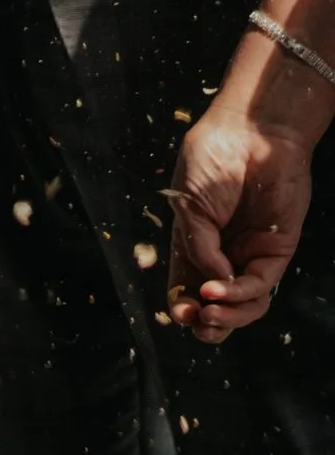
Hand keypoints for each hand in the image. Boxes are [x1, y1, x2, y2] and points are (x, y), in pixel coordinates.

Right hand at [167, 105, 316, 341]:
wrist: (251, 131)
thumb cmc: (212, 158)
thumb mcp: (187, 205)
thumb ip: (198, 247)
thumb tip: (212, 285)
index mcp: (197, 241)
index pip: (189, 284)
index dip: (183, 304)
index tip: (179, 312)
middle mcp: (225, 252)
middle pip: (218, 302)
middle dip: (207, 322)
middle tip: (197, 323)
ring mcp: (251, 251)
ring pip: (244, 302)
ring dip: (227, 316)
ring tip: (210, 314)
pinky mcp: (277, 248)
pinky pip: (261, 284)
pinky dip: (240, 294)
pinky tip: (220, 289)